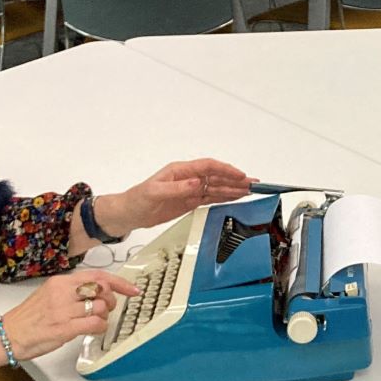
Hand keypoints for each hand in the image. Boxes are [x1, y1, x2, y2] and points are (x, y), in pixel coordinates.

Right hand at [0, 269, 140, 360]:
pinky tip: (93, 329)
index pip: (97, 276)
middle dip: (112, 300)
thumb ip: (72, 291)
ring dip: (104, 316)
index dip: (119, 282)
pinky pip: (95, 324)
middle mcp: (63, 292)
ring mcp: (63, 310)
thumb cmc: (29, 318)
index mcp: (60, 282)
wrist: (8, 335)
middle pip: (103, 289)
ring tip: (95, 321)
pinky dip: (100, 327)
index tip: (132, 289)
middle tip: (107, 309)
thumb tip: (98, 292)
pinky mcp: (64, 328)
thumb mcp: (49, 294)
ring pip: (101, 307)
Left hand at [98, 158, 252, 235]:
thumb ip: (178, 188)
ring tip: (249, 191)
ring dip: (232, 189)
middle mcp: (187, 178)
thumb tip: (197, 183)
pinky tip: (235, 198)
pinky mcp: (189, 202)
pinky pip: (210, 198)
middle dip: (235, 179)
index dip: (225, 170)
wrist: (128, 214)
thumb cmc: (137, 199)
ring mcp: (189, 190)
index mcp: (180, 171)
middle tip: (252, 184)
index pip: (208, 167)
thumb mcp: (155, 193)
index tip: (239, 175)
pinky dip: (224, 198)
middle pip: (216, 177)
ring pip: (216, 187)